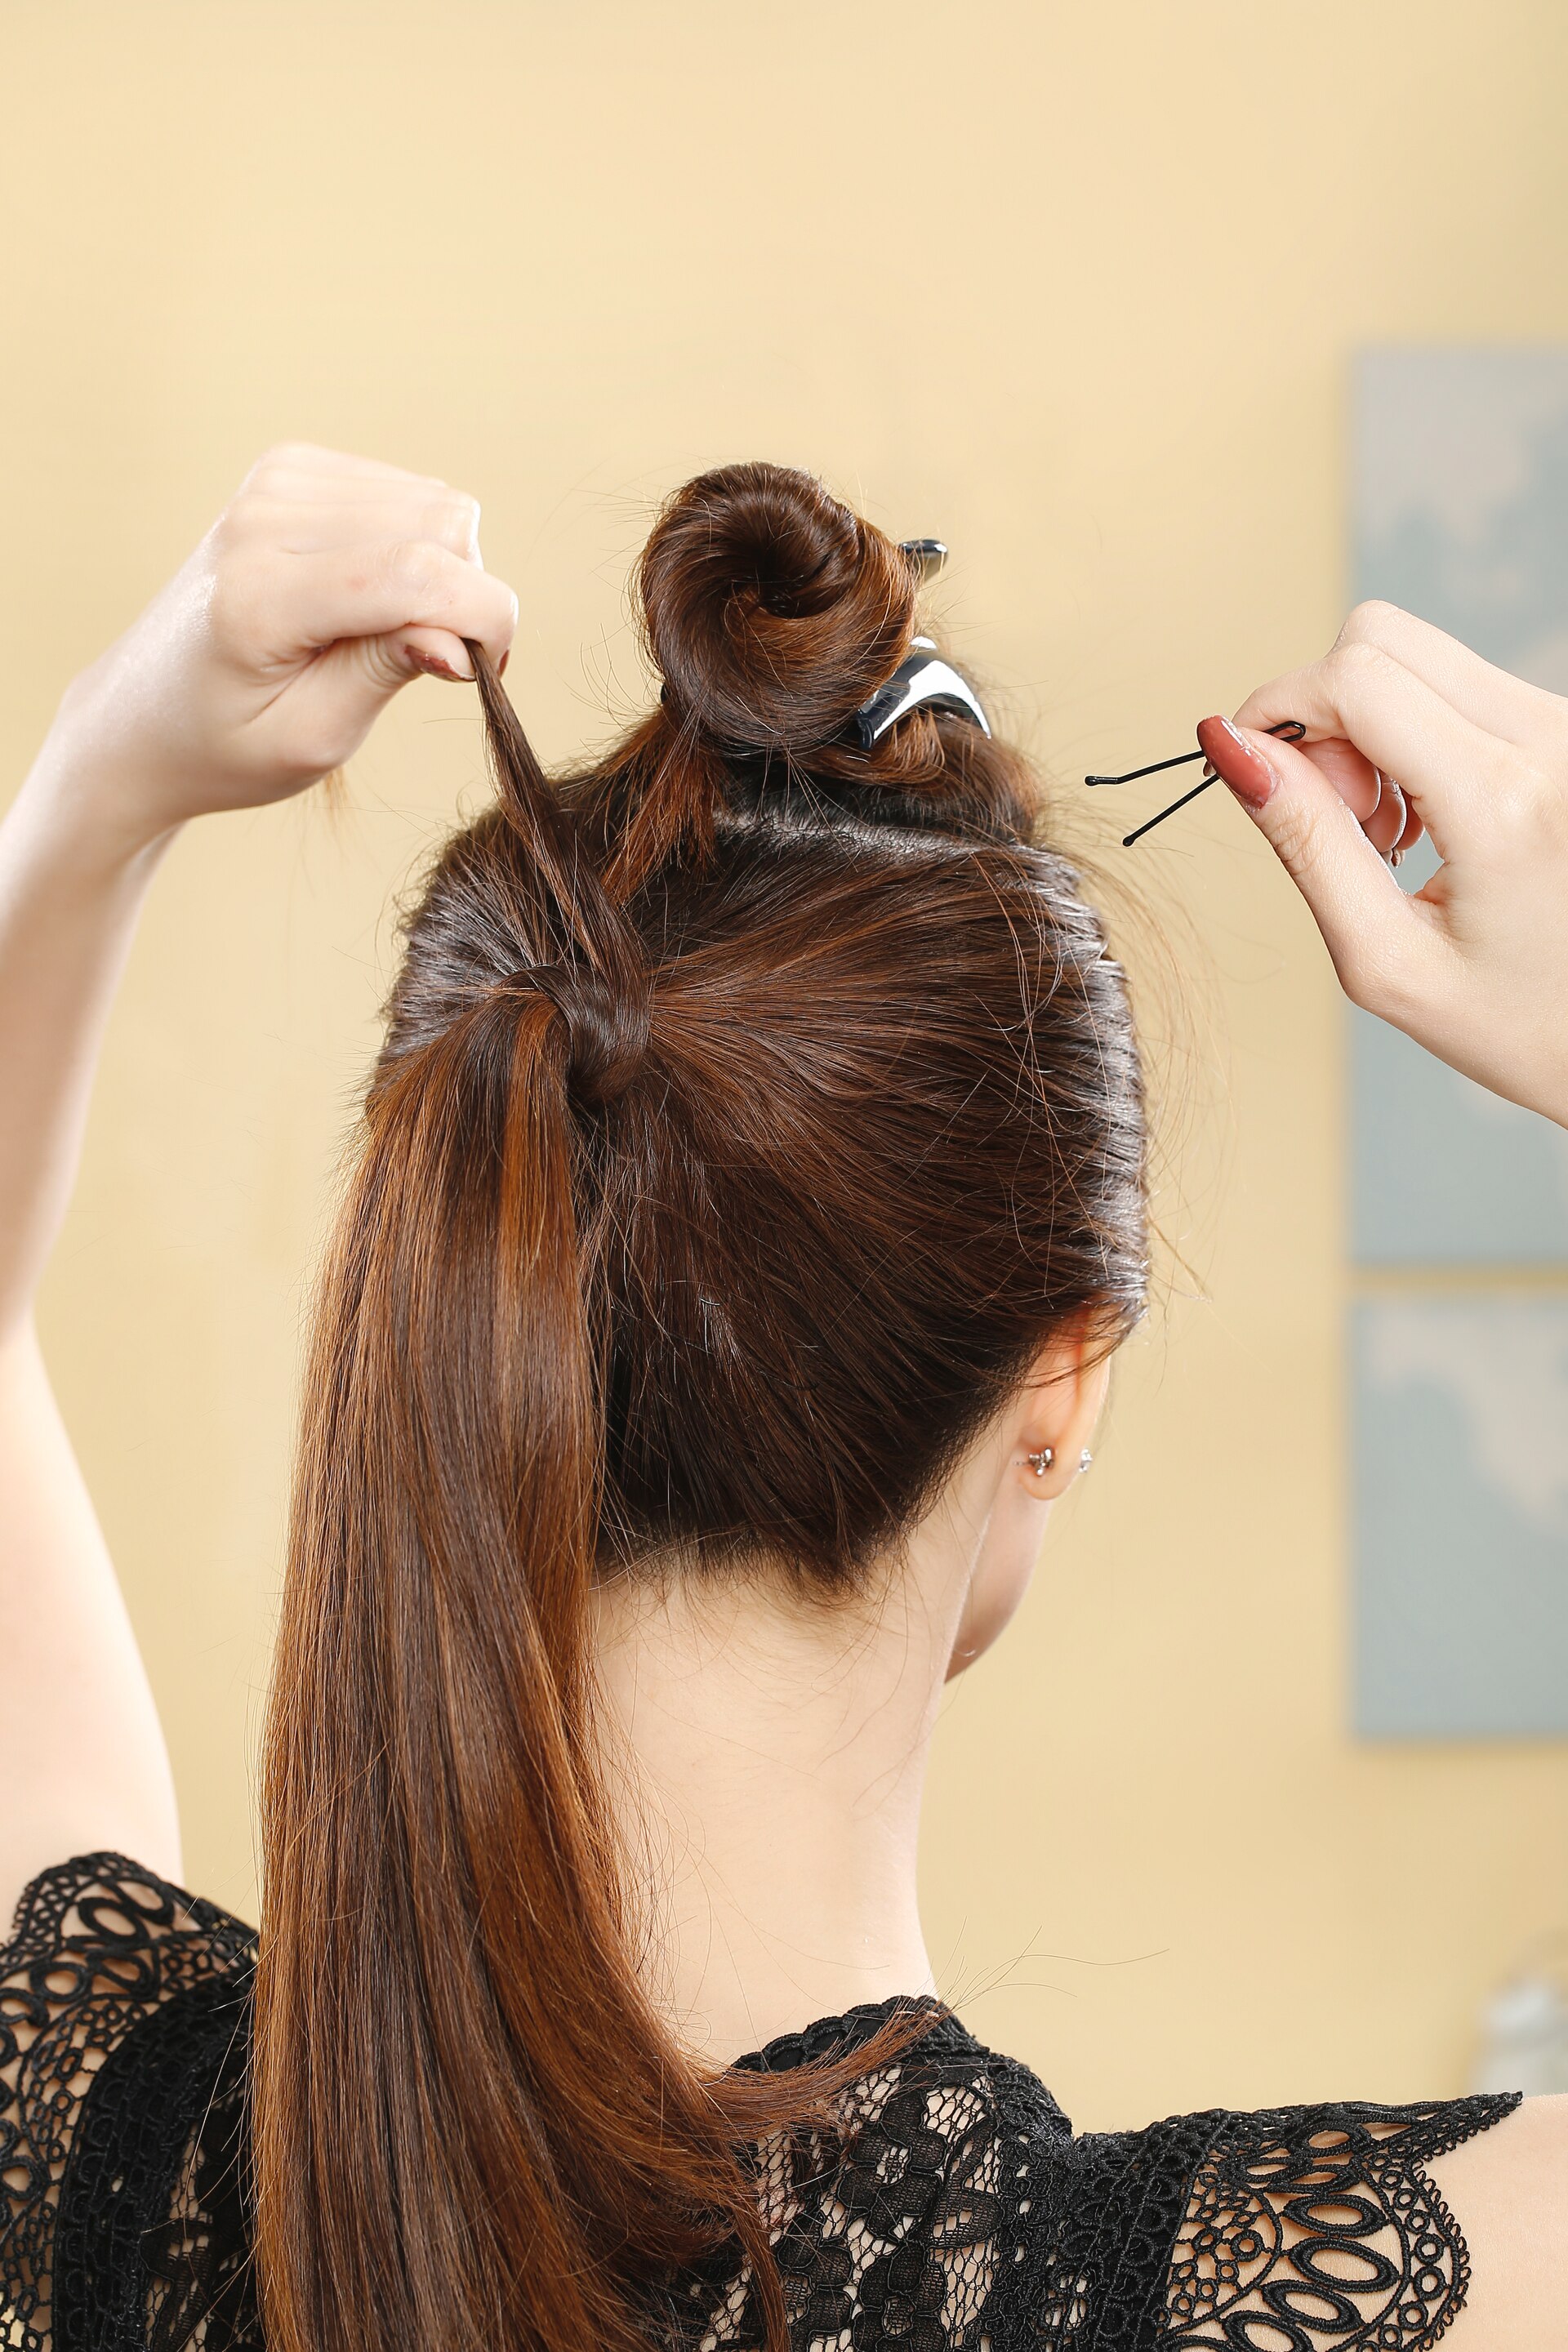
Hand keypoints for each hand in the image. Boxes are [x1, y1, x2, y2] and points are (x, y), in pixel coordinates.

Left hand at [32, 443, 517, 848]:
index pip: (417, 573)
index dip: (485, 621)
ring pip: (439, 504)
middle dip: (468, 599)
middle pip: (443, 527)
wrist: (147, 712)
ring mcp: (275, 481)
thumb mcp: (312, 739)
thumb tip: (459, 639)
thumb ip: (385, 675)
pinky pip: (411, 492)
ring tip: (399, 631)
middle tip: (435, 662)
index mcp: (261, 597)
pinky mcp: (291, 467)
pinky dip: (417, 546)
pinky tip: (376, 593)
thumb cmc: (230, 743)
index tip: (486, 676)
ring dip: (445, 572)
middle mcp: (263, 519)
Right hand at [1197, 601, 1567, 1127]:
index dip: (1276, 706)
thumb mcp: (1385, 961)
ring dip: (1370, 727)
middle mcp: (1554, 741)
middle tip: (1341, 817)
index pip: (1357, 678)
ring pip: (1420, 655)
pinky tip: (1431, 816)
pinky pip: (1461, 684)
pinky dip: (1416, 733)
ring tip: (1393, 830)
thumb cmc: (1519, 1024)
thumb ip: (1306, 845)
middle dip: (1323, 714)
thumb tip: (1233, 748)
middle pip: (1382, 638)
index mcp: (1507, 805)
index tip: (1250, 767)